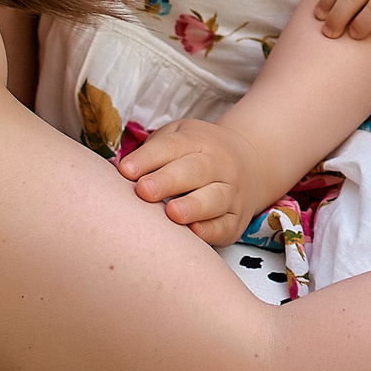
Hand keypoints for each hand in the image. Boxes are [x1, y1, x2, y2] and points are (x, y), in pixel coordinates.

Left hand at [114, 116, 260, 244]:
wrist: (250, 162)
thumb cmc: (196, 155)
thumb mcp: (178, 137)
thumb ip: (153, 151)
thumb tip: (120, 171)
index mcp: (198, 141)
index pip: (172, 146)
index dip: (148, 158)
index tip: (125, 171)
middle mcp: (218, 164)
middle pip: (195, 171)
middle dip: (168, 180)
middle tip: (144, 191)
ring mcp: (231, 192)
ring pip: (215, 198)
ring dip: (193, 206)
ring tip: (172, 213)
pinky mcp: (236, 219)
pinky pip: (225, 225)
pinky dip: (212, 230)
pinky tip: (195, 233)